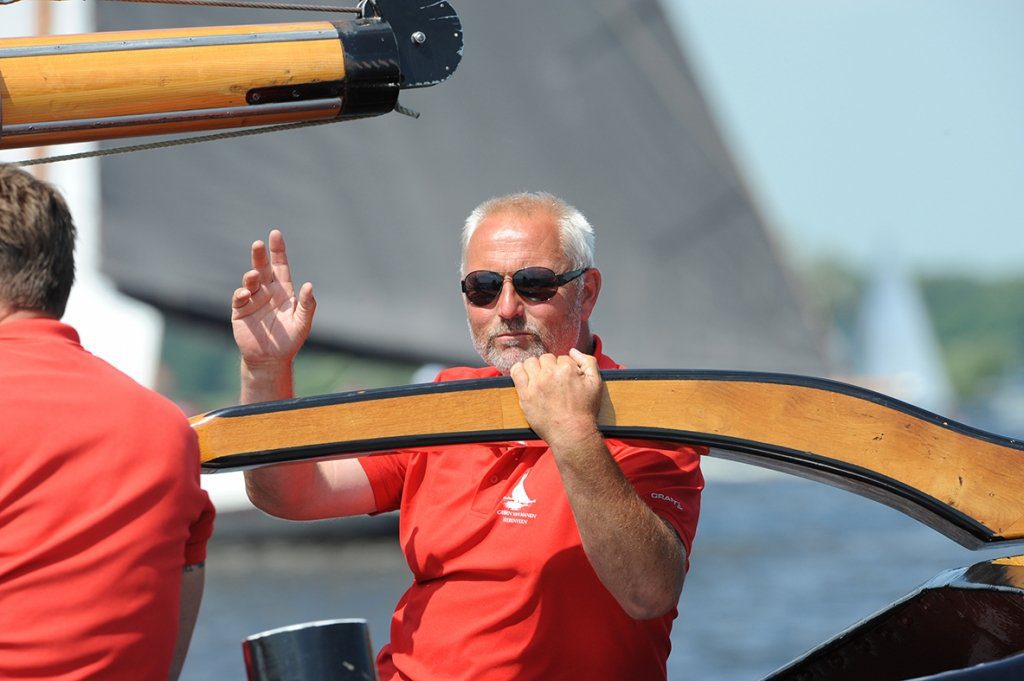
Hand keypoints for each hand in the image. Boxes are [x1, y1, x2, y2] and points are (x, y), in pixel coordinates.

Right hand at [231, 229, 315, 369]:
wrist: (271, 359)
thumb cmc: (289, 340)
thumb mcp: (302, 322)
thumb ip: (307, 305)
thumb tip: (309, 285)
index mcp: (283, 291)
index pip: (280, 266)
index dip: (278, 251)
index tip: (275, 234)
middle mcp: (266, 292)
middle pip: (262, 268)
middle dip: (260, 256)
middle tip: (258, 244)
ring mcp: (252, 300)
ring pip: (249, 281)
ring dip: (251, 276)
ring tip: (254, 275)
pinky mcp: (240, 311)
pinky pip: (239, 298)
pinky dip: (241, 293)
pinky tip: (245, 293)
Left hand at [509, 348, 602, 450]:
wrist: (572, 433)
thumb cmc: (585, 410)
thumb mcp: (596, 383)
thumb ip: (588, 361)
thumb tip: (573, 351)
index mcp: (567, 369)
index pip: (562, 357)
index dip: (565, 367)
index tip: (565, 379)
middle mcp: (550, 374)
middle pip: (546, 358)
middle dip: (550, 366)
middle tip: (554, 381)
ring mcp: (536, 384)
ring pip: (530, 362)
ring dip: (535, 368)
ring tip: (540, 379)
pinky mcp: (525, 394)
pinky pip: (516, 372)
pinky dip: (519, 370)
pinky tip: (525, 375)